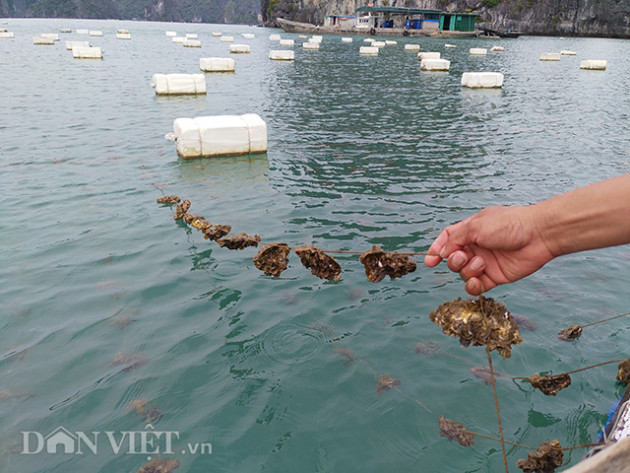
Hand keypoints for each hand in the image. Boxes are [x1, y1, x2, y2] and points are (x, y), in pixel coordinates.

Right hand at [424, 206, 554, 294]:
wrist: (538, 235)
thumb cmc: (509, 224)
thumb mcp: (476, 226)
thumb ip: (455, 239)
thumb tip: (443, 253)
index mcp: (470, 231)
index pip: (447, 240)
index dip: (437, 249)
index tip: (430, 260)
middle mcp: (476, 247)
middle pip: (453, 259)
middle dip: (454, 261)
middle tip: (463, 257)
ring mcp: (485, 263)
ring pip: (463, 273)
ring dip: (467, 271)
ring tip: (481, 264)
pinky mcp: (495, 277)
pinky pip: (476, 287)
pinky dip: (472, 287)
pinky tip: (476, 282)